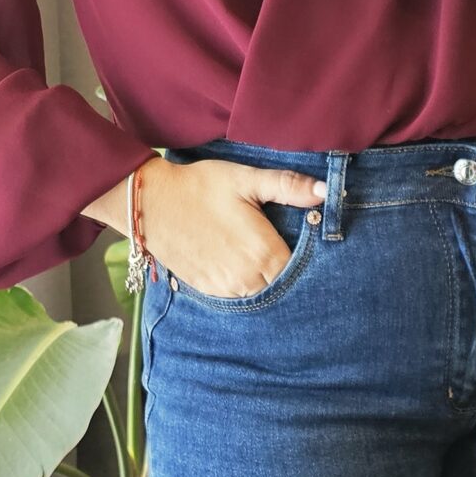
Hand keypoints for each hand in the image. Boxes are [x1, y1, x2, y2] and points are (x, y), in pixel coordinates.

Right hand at [129, 156, 325, 298]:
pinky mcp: (209, 291)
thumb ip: (288, 186)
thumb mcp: (246, 179)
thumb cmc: (200, 186)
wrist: (150, 203)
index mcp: (263, 252)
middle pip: (285, 286)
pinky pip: (240, 297)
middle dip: (292, 272)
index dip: (312, 260)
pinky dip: (247, 285)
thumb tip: (325, 191)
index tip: (315, 245)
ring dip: (269, 281)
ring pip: (262, 294)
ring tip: (266, 257)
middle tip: (290, 249)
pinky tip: (245, 266)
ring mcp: (227, 289)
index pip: (304, 270)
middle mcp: (248, 278)